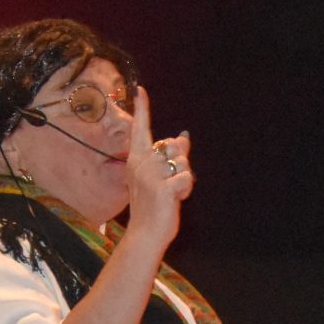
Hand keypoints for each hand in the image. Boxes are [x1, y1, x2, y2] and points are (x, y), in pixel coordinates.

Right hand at [122, 88, 191, 251]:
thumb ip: (169, 158)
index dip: (142, 109)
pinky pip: (186, 178)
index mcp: (136, 160)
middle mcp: (141, 163)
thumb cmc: (153, 206)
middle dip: (180, 162)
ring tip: (172, 193)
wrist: (145, 233)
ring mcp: (150, 175)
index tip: (141, 90)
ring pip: (182, 162)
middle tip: (170, 183)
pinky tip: (176, 200)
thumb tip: (184, 136)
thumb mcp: (159, 178)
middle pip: (173, 146)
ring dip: (184, 178)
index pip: (140, 130)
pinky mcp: (161, 188)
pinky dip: (186, 190)